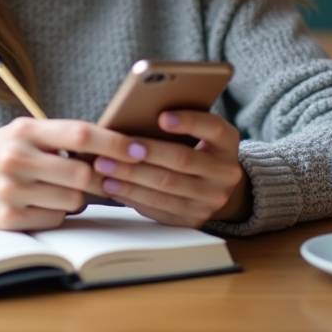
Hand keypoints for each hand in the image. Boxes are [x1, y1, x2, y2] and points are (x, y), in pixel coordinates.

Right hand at [0, 118, 147, 229]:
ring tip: (57, 188)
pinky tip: (39, 203)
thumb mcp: (19, 133)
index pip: (79, 134)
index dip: (114, 142)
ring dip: (76, 198)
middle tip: (99, 177)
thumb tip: (110, 149)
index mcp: (24, 130)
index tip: (139, 148)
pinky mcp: (8, 219)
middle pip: (82, 174)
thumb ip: (56, 138)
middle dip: (98, 179)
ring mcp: (11, 191)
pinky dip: (56, 214)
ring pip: (72, 201)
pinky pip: (55, 220)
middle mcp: (17, 158)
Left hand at [90, 110, 249, 227]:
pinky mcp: (192, 219)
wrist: (212, 185)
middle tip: (113, 144)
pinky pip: (158, 207)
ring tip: (104, 165)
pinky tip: (111, 185)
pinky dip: (131, 195)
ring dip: (130, 175)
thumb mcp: (196, 132)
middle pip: (181, 159)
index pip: (213, 128)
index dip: (188, 121)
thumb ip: (174, 121)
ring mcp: (211, 199)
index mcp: (227, 143)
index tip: (161, 116)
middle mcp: (225, 173)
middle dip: (144, 151)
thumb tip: (134, 113)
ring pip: (165, 186)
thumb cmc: (194, 147)